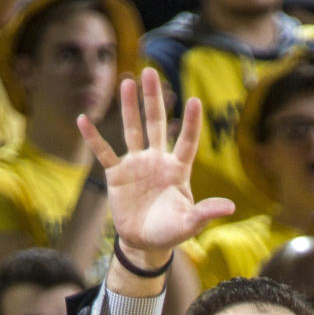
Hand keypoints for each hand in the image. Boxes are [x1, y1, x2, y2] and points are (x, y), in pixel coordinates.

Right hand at [77, 67, 233, 263]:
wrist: (144, 242)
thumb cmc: (171, 231)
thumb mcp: (189, 223)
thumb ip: (206, 212)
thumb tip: (231, 208)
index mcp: (177, 169)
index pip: (186, 141)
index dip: (190, 123)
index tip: (195, 100)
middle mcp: (157, 160)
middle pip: (156, 124)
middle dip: (153, 99)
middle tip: (150, 72)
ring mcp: (136, 164)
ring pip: (132, 130)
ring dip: (129, 107)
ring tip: (127, 82)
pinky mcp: (116, 174)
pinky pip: (103, 152)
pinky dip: (93, 138)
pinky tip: (83, 119)